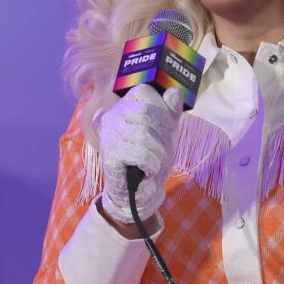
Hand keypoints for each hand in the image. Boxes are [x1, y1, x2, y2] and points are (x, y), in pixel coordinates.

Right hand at [98, 84, 183, 224]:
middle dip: (163, 134)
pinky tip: (148, 170)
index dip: (162, 110)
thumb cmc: (152, 157)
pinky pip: (139, 153)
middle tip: (162, 151)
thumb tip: (175, 92)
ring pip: (144, 133)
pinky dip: (151, 164)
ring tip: (154, 162)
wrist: (138, 192)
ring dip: (158, 152)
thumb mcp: (166, 130)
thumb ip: (171, 110)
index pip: (146, 91)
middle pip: (146, 112)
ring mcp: (108, 133)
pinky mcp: (108, 153)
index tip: (165, 130)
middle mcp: (113, 114)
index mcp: (126, 104)